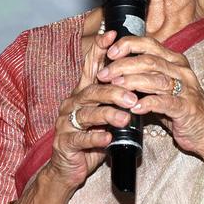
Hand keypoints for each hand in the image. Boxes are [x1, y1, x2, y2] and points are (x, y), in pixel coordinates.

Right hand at [46, 30, 124, 188]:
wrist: (68, 168)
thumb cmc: (90, 138)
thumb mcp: (103, 114)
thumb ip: (114, 97)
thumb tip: (138, 77)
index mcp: (82, 94)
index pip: (90, 67)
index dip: (100, 50)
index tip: (113, 35)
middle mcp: (72, 104)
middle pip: (92, 91)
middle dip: (113, 91)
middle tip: (132, 95)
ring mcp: (66, 123)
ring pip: (87, 114)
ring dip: (107, 114)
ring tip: (125, 117)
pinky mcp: (66, 143)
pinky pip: (80, 139)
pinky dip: (95, 138)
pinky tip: (107, 138)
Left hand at [95, 32, 203, 159]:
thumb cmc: (179, 108)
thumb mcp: (162, 87)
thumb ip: (144, 74)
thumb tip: (113, 66)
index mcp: (175, 61)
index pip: (149, 44)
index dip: (127, 45)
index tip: (109, 52)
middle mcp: (182, 71)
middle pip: (149, 60)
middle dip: (122, 65)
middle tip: (104, 75)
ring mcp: (187, 89)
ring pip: (155, 79)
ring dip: (131, 82)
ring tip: (114, 87)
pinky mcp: (188, 108)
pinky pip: (165, 102)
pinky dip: (148, 103)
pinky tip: (134, 107)